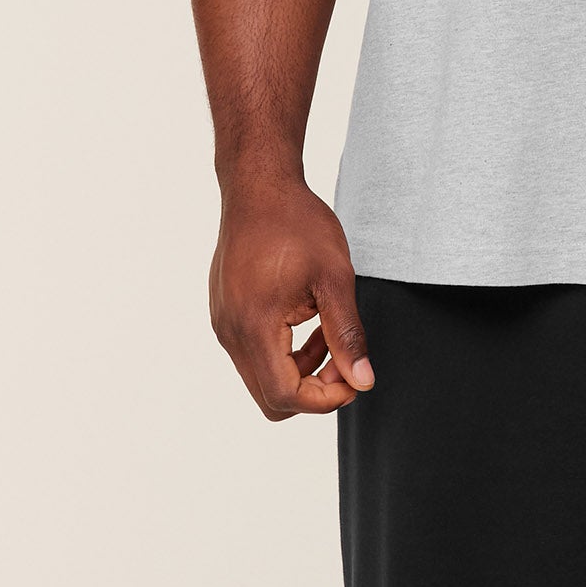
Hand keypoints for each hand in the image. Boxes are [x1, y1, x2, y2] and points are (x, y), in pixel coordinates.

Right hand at [208, 174, 375, 419]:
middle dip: (312, 389)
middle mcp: (231, 332)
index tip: (353, 379)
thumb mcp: (334, 277)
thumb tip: (362, 381)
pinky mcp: (224, 312)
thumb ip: (347, 334)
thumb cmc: (296, 223)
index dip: (325, 399)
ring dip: (299, 369)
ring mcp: (223, 323)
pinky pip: (251, 352)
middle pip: (270, 396)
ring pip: (260, 376)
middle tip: (342, 359)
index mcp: (255, 325)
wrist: (259, 186)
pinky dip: (282, 350)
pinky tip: (306, 318)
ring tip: (328, 333)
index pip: (285, 395)